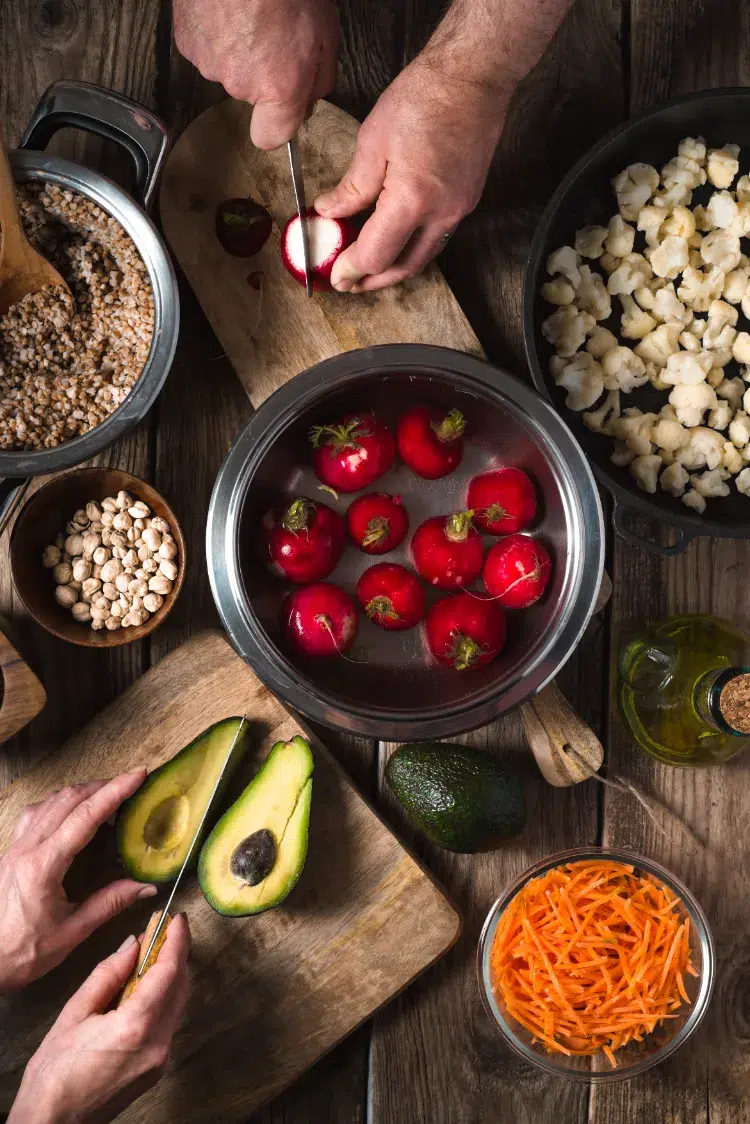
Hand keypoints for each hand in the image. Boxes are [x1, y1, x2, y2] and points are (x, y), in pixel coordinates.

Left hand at [0, 770, 155, 992]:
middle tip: (131, 784)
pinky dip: (61, 803)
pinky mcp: (11, 851)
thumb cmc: (22, 952)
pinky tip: (73, 811)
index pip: (85, 816)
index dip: (114, 792)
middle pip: (68, 799)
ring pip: (51, 801)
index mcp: (43, 866)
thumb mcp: (72, 932)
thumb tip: (145, 886)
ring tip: (108, 795)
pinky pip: (37, 812)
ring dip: (82, 792)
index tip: (138, 776)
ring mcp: (15, 847)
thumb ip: (110, 903)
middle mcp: (27, 849)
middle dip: (103, 785)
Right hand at [8, 914, 190, 1123]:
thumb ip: (106, 975)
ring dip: (170, 976)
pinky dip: (163, 999)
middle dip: (176, 954)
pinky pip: (168, 1023)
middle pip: (181, 986)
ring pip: (177, 1004)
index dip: (176, 941)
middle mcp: (156, 1043)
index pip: (168, 972)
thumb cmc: (54, 1073)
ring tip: (153, 955)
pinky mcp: (157, 1069)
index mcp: (135, 1026)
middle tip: (164, 931)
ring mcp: (160, 1059)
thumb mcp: (74, 1014)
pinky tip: (146, 988)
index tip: (177, 920)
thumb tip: (131, 946)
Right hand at [173, 0, 339, 148]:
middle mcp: (241, 85)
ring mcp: (210, 64)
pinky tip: (226, 11)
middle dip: (263, 72)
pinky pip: (206, 47)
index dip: (277, 126)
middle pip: (251, 95)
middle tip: (273, 34)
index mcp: (278, 88)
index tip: (282, 113)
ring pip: (228, 69)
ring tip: (248, 16)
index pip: (270, 138)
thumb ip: (320, 79)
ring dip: (238, 50)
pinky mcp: (188, 43)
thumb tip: (310, 100)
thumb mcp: (326, 35)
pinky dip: (215, 33)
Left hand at [314, 57, 508, 292]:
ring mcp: (458, 210)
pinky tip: (395, 240)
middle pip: (403, 268)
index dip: (351, 269)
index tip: (334, 274)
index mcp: (412, 201)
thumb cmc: (424, 99)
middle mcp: (440, 214)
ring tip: (368, 268)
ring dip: (394, 269)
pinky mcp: (466, 201)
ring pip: (423, 257)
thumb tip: (330, 213)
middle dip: (372, 281)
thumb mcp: (373, 142)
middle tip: (348, 283)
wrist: (472, 78)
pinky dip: (412, 248)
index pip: (376, 255)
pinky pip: (436, 237)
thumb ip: (352, 188)